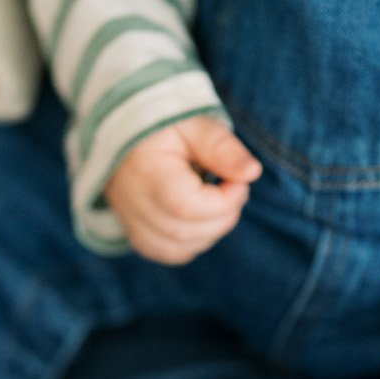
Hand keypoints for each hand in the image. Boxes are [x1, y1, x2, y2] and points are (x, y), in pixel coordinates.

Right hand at [104, 115, 260, 263]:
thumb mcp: (195, 125)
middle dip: (224, 214)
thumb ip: (222, 148)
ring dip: (212, 229)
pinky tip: (203, 217)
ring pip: (182, 248)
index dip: (224, 200)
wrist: (126, 135)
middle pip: (187, 232)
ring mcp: (132, 224)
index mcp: (145, 172)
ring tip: (216, 198)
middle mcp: (133, 204)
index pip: (186, 206)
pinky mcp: (137, 236)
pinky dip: (196, 241)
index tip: (238, 181)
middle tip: (232, 186)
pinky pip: (173, 253)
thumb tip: (252, 173)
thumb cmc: (165, 127)